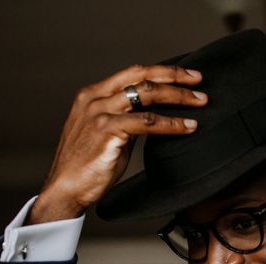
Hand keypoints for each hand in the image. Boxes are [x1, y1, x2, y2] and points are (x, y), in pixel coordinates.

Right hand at [29, 64, 206, 222]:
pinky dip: (171, 124)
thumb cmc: (86, 168)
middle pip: (141, 76)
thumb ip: (125, 122)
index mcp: (92, 94)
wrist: (65, 189)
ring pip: (146, 94)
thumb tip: (149, 118)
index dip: (160, 71)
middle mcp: (95, 98)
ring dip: (178, 97)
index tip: (184, 76)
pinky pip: (147, 122)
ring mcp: (100, 112)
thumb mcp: (106, 136)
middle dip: (174, 76)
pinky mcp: (107, 130)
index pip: (132, 73)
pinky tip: (187, 127)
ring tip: (200, 102)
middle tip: (198, 81)